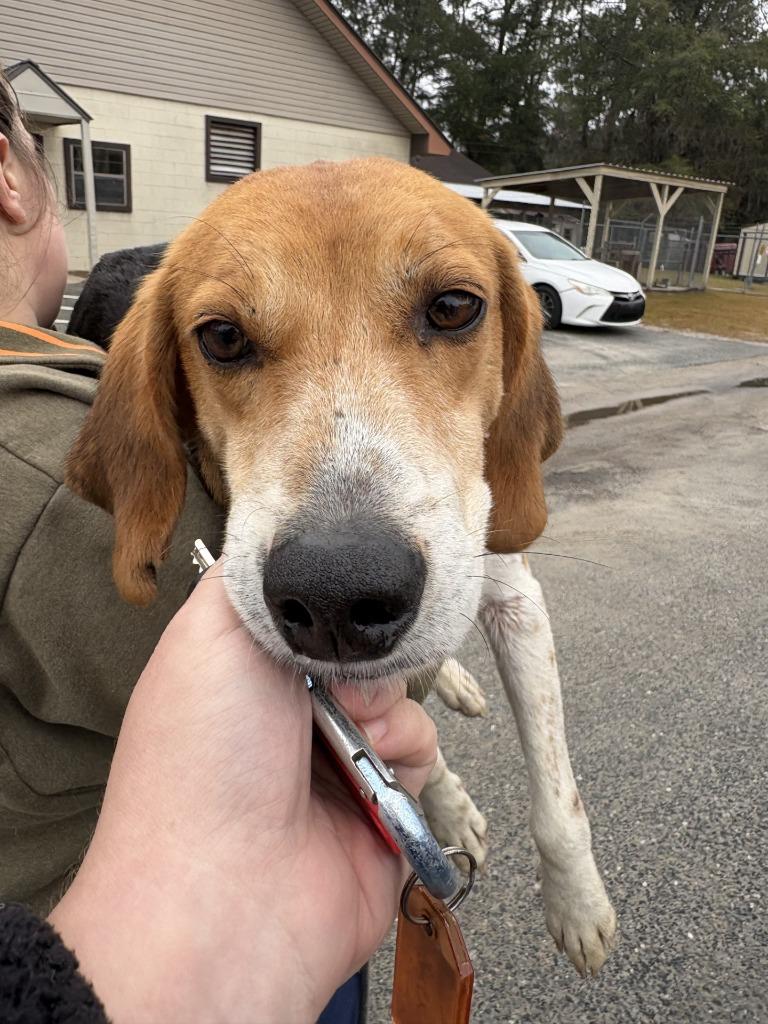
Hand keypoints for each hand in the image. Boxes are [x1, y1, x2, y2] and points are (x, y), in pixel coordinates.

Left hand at [49, 572, 437, 1022]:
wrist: (227, 890)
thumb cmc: (202, 757)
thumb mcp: (209, 634)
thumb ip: (255, 577)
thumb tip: (293, 547)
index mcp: (246, 670)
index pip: (308, 610)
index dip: (327, 601)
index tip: (334, 600)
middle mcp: (291, 713)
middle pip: (361, 644)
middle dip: (360, 652)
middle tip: (332, 682)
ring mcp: (340, 759)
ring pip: (399, 690)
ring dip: (383, 704)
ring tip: (349, 733)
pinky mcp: (384, 803)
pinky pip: (422, 747)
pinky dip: (403, 751)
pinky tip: (370, 771)